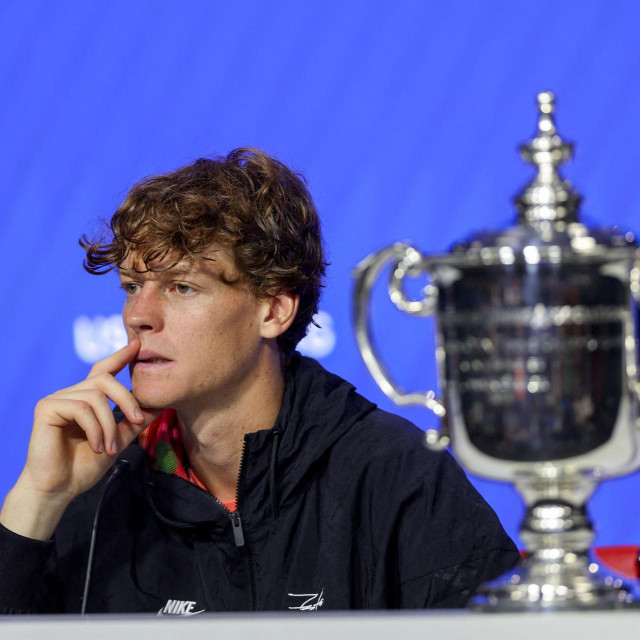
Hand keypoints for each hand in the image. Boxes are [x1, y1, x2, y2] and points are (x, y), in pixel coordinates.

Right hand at [0, 337, 159, 538]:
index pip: (104, 370)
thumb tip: (161, 403)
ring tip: (109, 448)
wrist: (60, 489)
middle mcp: (71, 393)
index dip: (120, 356)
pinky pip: (81, 408)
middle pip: (105, 380)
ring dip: (109, 425)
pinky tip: (96, 447)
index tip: (137, 346)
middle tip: (137, 420)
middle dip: (127, 399)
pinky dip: (95, 429)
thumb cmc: (85, 465)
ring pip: (95, 397)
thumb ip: (135, 421)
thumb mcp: (118, 439)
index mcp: (86, 398)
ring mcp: (57, 398)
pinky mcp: (47, 407)